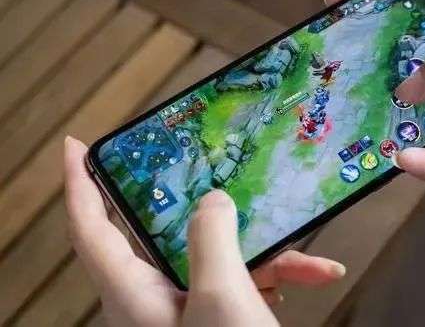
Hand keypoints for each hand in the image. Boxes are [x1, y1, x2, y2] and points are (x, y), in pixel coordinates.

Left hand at [64, 137, 344, 326]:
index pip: (91, 229)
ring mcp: (190, 311)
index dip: (78, 184)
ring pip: (220, 260)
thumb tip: (212, 201)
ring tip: (307, 260)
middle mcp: (157, 301)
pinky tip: (314, 276)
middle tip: (198, 169)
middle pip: (165, 235)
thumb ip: (211, 238)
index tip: (77, 146)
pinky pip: (243, 284)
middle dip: (196, 207)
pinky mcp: (218, 319)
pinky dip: (278, 279)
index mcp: (136, 295)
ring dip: (267, 255)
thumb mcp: (222, 296)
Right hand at [325, 0, 424, 183]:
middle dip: (373, 83)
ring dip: (393, 132)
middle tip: (333, 86)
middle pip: (409, 82)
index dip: (378, 18)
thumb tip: (408, 87)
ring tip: (361, 133)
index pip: (416, 26)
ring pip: (421, 129)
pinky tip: (408, 159)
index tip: (337, 8)